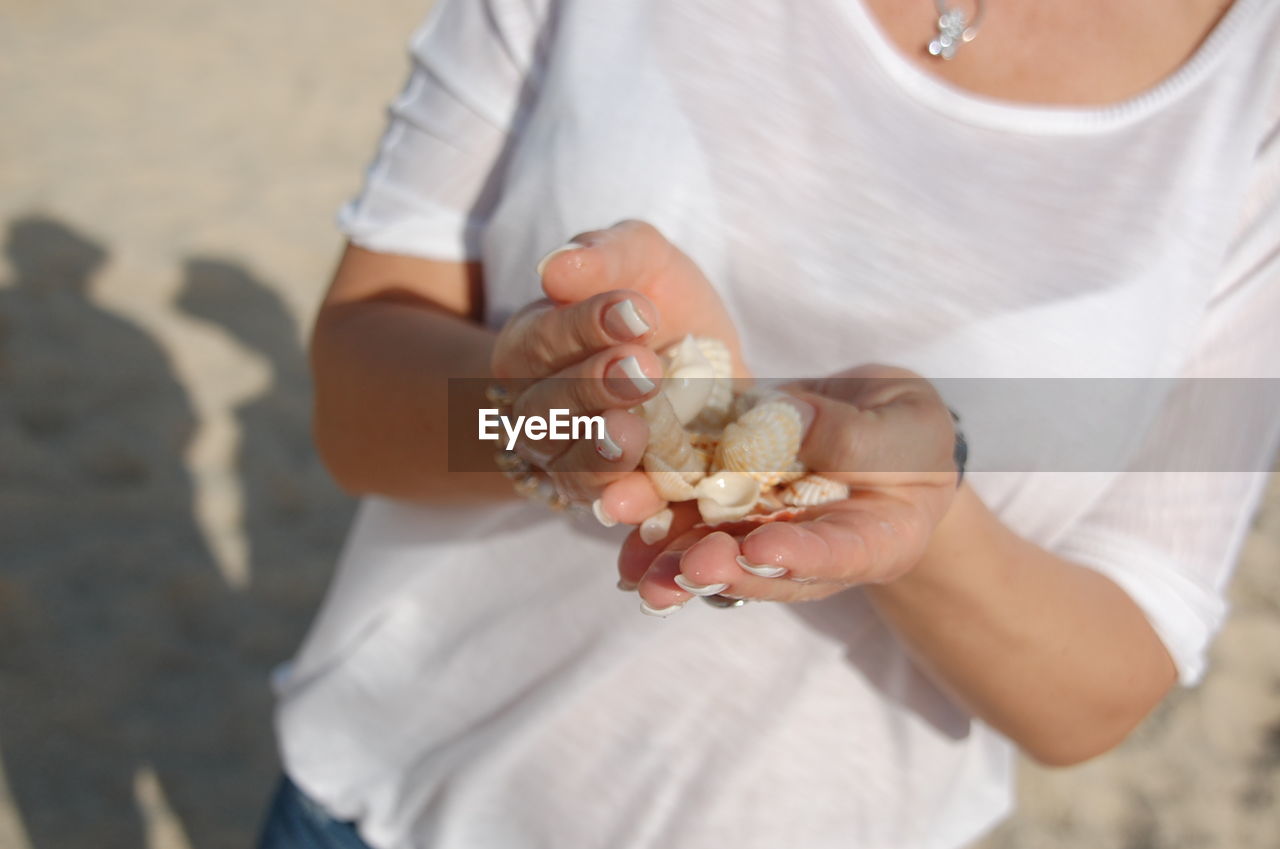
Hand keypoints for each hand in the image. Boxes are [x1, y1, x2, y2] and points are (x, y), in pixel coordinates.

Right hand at [491, 221, 745, 517]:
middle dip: (594, 387)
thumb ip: (604, 256)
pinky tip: (635, 499)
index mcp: (534, 345)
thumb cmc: (655, 306)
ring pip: (568, 464)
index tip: (637, 310)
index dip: (586, 326)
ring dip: (598, 451)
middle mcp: (539, 409)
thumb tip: (556, 267)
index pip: (545, 337)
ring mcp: (570, 461)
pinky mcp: (615, 498)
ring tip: (634, 435)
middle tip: (644, 371)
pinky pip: (609, 509)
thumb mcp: (640, 260)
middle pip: (547, 407)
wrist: (703, 369)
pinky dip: (622, 505)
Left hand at [617, 366, 959, 610]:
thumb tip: (794, 420)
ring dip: (669, 558)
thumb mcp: (907, 430)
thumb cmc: (914, 437)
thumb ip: (858, 437)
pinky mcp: (729, 495)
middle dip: (720, 571)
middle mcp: (807, 548)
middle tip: (684, 573)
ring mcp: (763, 525)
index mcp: (871, 544)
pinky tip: (616, 517)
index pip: (836, 556)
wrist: (881, 426)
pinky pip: (688, 507)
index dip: (799, 557)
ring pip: (714, 547)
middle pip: (762, 570)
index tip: (763, 551)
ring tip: (631, 569)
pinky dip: (654, 514)